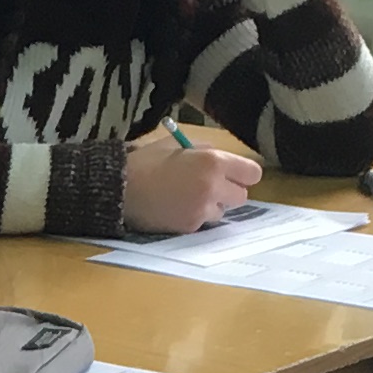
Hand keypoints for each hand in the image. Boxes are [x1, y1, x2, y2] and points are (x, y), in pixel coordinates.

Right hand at [120, 133, 257, 235]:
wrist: (119, 188)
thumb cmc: (146, 162)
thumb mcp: (178, 145)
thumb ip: (204, 151)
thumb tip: (222, 159)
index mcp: (213, 161)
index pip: (252, 173)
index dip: (242, 174)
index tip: (232, 175)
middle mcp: (213, 187)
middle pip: (241, 196)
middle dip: (228, 192)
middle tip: (209, 187)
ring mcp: (202, 209)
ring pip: (222, 211)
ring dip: (211, 205)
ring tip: (187, 197)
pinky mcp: (190, 226)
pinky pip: (202, 222)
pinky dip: (193, 216)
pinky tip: (175, 207)